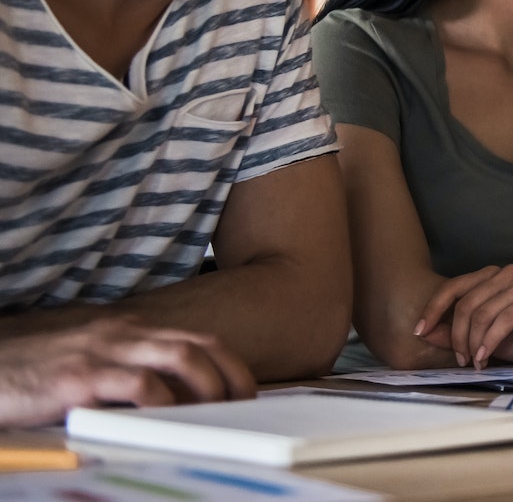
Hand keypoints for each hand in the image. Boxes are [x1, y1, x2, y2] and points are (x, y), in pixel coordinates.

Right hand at [0, 319, 255, 426]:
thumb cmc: (31, 368)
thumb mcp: (86, 359)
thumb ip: (123, 369)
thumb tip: (163, 397)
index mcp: (125, 330)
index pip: (196, 338)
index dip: (228, 364)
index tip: (243, 391)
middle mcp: (120, 334)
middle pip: (198, 347)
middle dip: (229, 377)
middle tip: (241, 408)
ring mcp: (102, 352)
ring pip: (179, 358)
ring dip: (206, 388)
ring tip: (213, 416)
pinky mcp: (80, 378)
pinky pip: (137, 385)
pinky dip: (161, 402)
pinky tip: (165, 420)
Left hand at [415, 265, 512, 368]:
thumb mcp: (478, 338)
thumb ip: (453, 333)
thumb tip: (423, 332)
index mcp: (490, 277)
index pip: (454, 287)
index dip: (433, 308)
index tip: (419, 331)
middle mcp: (506, 274)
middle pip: (466, 303)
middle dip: (458, 336)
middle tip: (461, 360)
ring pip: (483, 313)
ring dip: (474, 343)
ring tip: (476, 362)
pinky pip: (504, 319)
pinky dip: (490, 341)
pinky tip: (486, 358)